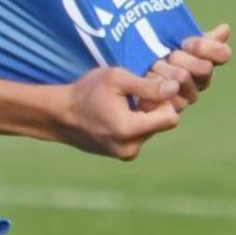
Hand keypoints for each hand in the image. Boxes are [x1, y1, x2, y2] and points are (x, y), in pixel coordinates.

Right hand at [59, 67, 180, 159]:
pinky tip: (116, 115)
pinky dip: (134, 124)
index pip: (171, 117)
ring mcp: (126, 154)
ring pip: (151, 130)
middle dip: (153, 107)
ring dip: (143, 116)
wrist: (60, 114)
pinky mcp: (121, 155)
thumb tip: (176, 88)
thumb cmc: (87, 92)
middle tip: (130, 96)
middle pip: (162, 124)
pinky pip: (140, 137)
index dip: (162, 100)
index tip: (143, 90)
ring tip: (121, 105)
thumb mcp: (116, 79)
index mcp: (130, 130)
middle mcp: (131, 148)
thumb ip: (147, 85)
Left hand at [140, 23, 231, 112]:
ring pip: (184, 78)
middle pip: (203, 67)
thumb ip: (199, 38)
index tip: (187, 42)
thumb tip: (226, 28)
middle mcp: (198, 83)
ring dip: (165, 68)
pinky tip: (144, 76)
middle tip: (165, 54)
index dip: (206, 46)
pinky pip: (167, 96)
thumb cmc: (150, 54)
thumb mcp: (172, 41)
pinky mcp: (164, 109)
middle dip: (182, 58)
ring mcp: (183, 98)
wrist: (122, 74)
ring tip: (150, 63)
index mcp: (205, 63)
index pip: (222, 54)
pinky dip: (153, 83)